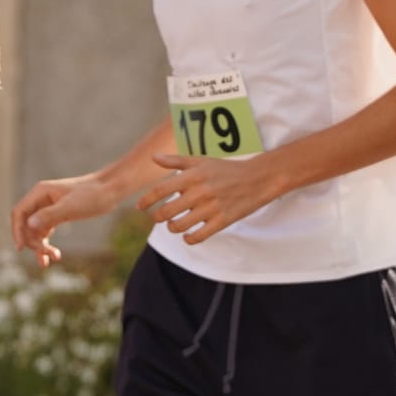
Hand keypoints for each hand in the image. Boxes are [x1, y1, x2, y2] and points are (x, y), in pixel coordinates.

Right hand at [12, 174, 114, 267]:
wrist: (110, 190)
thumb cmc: (91, 195)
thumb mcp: (70, 207)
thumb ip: (49, 215)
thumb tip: (29, 225)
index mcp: (40, 192)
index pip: (19, 212)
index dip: (17, 230)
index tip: (20, 248)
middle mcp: (41, 199)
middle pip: (26, 224)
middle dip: (33, 241)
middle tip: (46, 255)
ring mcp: (48, 207)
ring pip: (36, 230)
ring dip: (40, 246)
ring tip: (52, 258)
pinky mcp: (58, 215)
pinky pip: (46, 231)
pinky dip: (47, 243)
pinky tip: (55, 255)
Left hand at [139, 152, 283, 244]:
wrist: (257, 179)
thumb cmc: (225, 169)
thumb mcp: (201, 161)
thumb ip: (176, 161)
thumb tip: (153, 157)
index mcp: (192, 176)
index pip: (161, 190)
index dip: (146, 200)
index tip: (139, 207)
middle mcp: (199, 192)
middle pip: (167, 211)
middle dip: (158, 217)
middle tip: (159, 217)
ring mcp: (211, 207)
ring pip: (180, 226)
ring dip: (172, 228)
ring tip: (174, 225)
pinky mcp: (222, 221)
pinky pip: (198, 236)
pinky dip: (189, 238)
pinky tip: (188, 235)